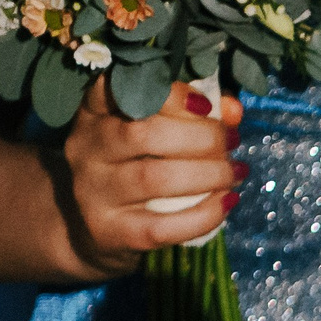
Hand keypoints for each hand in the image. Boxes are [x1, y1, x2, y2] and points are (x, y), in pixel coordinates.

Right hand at [54, 82, 244, 279]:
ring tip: (235, 172)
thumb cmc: (137, 165)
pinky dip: (205, 214)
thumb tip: (232, 110)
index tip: (206, 105)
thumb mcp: (156, 131)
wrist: (97, 227)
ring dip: (208, 174)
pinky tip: (227, 201)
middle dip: (202, 137)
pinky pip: (165, 225)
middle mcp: (86, 148)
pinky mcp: (112, 232)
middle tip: (231, 142)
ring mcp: (94, 192)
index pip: (118, 89)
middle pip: (145, 135)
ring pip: (155, 178)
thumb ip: (194, 114)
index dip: (168, 94)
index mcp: (94, 113)